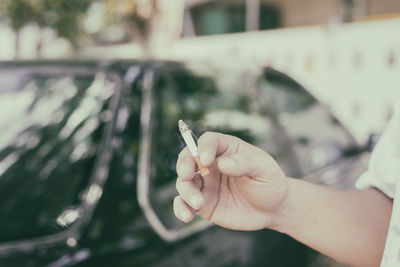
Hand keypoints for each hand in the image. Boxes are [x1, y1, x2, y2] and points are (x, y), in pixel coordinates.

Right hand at [173, 132, 288, 230]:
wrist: (273, 209)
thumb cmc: (269, 182)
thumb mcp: (265, 169)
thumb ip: (245, 163)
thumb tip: (222, 163)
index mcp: (226, 149)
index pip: (208, 141)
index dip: (203, 148)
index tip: (206, 160)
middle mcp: (211, 165)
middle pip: (188, 158)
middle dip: (183, 165)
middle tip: (186, 175)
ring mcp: (205, 184)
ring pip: (184, 183)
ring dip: (186, 191)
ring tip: (199, 203)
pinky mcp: (202, 203)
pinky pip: (184, 203)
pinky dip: (180, 208)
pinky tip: (186, 216)